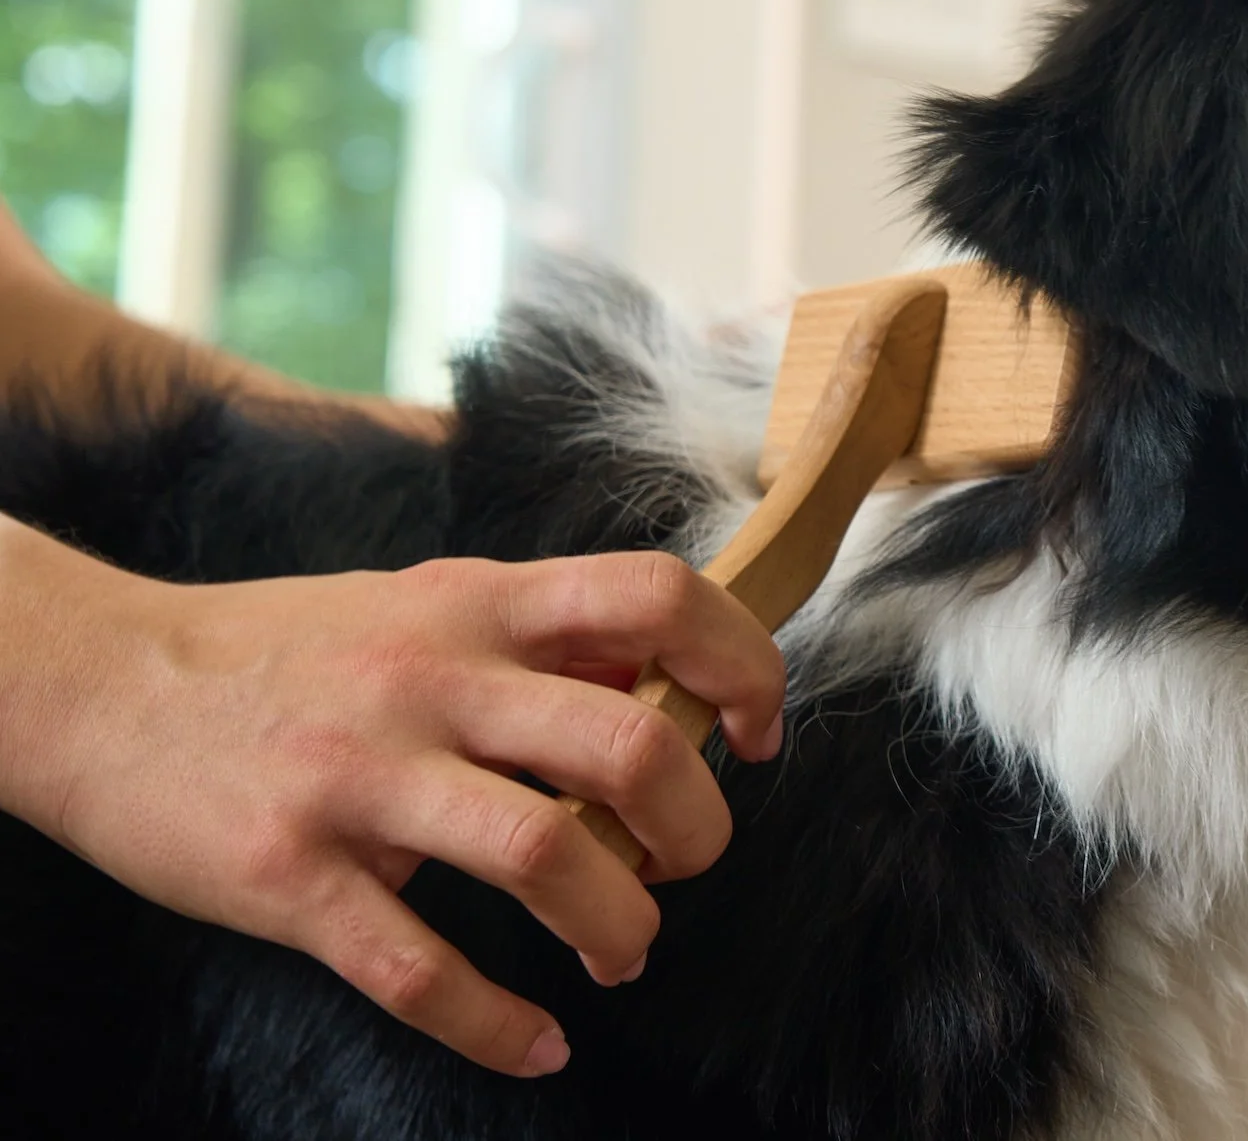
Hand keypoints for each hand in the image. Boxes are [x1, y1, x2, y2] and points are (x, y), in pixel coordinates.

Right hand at [0, 523, 783, 1077]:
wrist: (100, 684)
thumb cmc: (291, 651)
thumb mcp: (427, 602)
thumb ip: (546, 636)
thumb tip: (673, 683)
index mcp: (478, 603)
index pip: (658, 598)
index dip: (741, 665)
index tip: (757, 733)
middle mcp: (429, 679)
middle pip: (627, 743)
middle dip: (696, 826)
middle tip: (685, 863)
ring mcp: (359, 777)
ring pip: (544, 856)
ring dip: (619, 923)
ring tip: (622, 947)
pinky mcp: (289, 875)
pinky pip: (417, 969)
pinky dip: (498, 1024)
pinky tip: (536, 1039)